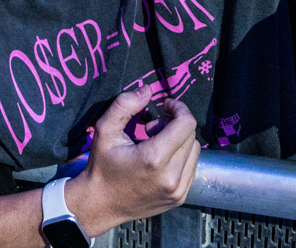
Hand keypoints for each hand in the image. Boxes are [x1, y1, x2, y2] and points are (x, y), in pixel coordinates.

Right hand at [63, 85, 199, 237]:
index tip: (164, 105)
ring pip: (195, 151)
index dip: (178, 108)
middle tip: (152, 127)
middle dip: (175, 124)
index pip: (186, 123)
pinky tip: (162, 159)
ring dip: (180, 141)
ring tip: (157, 143)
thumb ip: (124, 105)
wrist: (100, 205)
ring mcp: (178, 191)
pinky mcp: (180, 199)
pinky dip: (181, 157)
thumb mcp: (105, 130)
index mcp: (154, 158)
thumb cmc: (101, 166)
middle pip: (191, 135)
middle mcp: (171, 177)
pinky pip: (192, 168)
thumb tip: (148, 90)